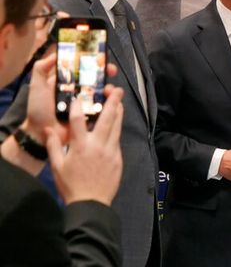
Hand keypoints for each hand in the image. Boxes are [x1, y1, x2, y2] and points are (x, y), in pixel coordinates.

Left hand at [26, 56, 118, 146]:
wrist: (41, 134)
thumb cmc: (38, 109)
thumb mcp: (36, 87)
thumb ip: (41, 69)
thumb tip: (56, 54)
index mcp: (67, 81)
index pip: (82, 68)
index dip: (92, 61)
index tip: (100, 58)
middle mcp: (78, 90)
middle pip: (96, 78)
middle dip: (106, 72)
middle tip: (111, 71)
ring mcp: (86, 102)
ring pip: (102, 91)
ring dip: (109, 88)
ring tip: (110, 90)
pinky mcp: (90, 114)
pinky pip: (103, 107)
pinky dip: (110, 103)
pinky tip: (113, 100)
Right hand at [46, 86, 123, 205]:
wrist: (91, 203)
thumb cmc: (71, 185)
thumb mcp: (57, 167)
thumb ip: (54, 146)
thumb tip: (49, 129)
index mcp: (81, 146)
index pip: (79, 120)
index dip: (79, 106)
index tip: (79, 96)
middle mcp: (98, 145)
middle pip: (107, 118)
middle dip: (113, 101)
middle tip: (117, 89)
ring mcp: (111, 150)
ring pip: (117, 126)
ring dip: (119, 112)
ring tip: (119, 101)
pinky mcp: (118, 157)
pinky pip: (118, 138)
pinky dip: (117, 128)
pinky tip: (116, 123)